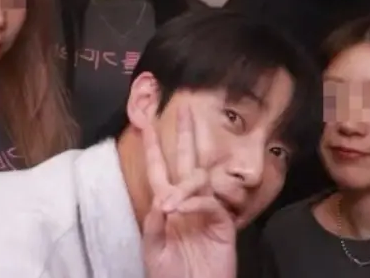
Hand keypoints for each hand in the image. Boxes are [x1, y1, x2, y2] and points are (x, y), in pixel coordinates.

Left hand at [142, 106, 235, 277]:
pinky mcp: (223, 223)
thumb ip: (154, 223)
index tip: (146, 121)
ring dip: (183, 186)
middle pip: (186, 161)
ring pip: (198, 179)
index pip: (159, 169)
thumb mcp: (152, 249)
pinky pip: (209, 202)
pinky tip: (181, 210)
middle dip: (184, 135)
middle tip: (184, 109)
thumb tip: (163, 197)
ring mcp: (206, 211)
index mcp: (167, 206)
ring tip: (170, 206)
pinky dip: (195, 203)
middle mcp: (187, 202)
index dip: (152, 146)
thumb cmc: (170, 276)